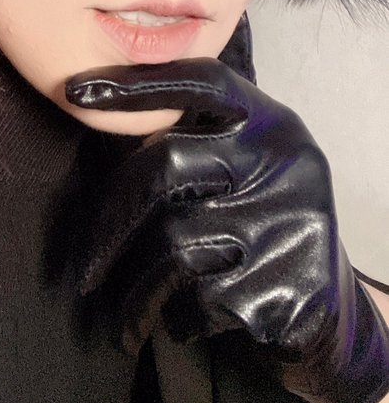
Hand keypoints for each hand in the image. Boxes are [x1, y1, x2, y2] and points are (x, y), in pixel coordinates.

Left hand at [65, 59, 388, 402]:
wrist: (325, 312)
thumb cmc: (257, 227)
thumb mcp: (245, 168)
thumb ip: (195, 143)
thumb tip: (97, 131)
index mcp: (269, 122)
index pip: (200, 80)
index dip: (136, 82)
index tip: (76, 92)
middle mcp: (282, 158)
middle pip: (165, 164)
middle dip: (111, 220)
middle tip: (84, 268)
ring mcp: (287, 220)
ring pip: (172, 243)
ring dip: (136, 289)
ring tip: (123, 312)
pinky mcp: (286, 285)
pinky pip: (198, 299)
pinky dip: (175, 318)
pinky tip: (179, 322)